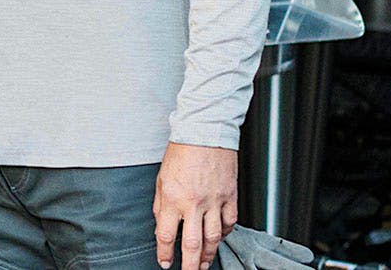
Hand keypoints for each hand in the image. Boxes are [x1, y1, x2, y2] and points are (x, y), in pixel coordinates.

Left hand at [154, 142, 237, 269]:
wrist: (205, 133)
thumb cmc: (182, 152)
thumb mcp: (161, 179)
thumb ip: (161, 205)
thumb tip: (161, 226)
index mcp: (173, 198)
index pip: (166, 234)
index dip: (164, 253)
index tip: (165, 263)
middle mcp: (194, 203)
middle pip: (192, 244)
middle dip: (189, 264)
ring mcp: (214, 201)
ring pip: (213, 238)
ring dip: (208, 254)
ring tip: (204, 263)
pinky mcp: (230, 197)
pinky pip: (229, 223)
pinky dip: (224, 234)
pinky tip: (219, 239)